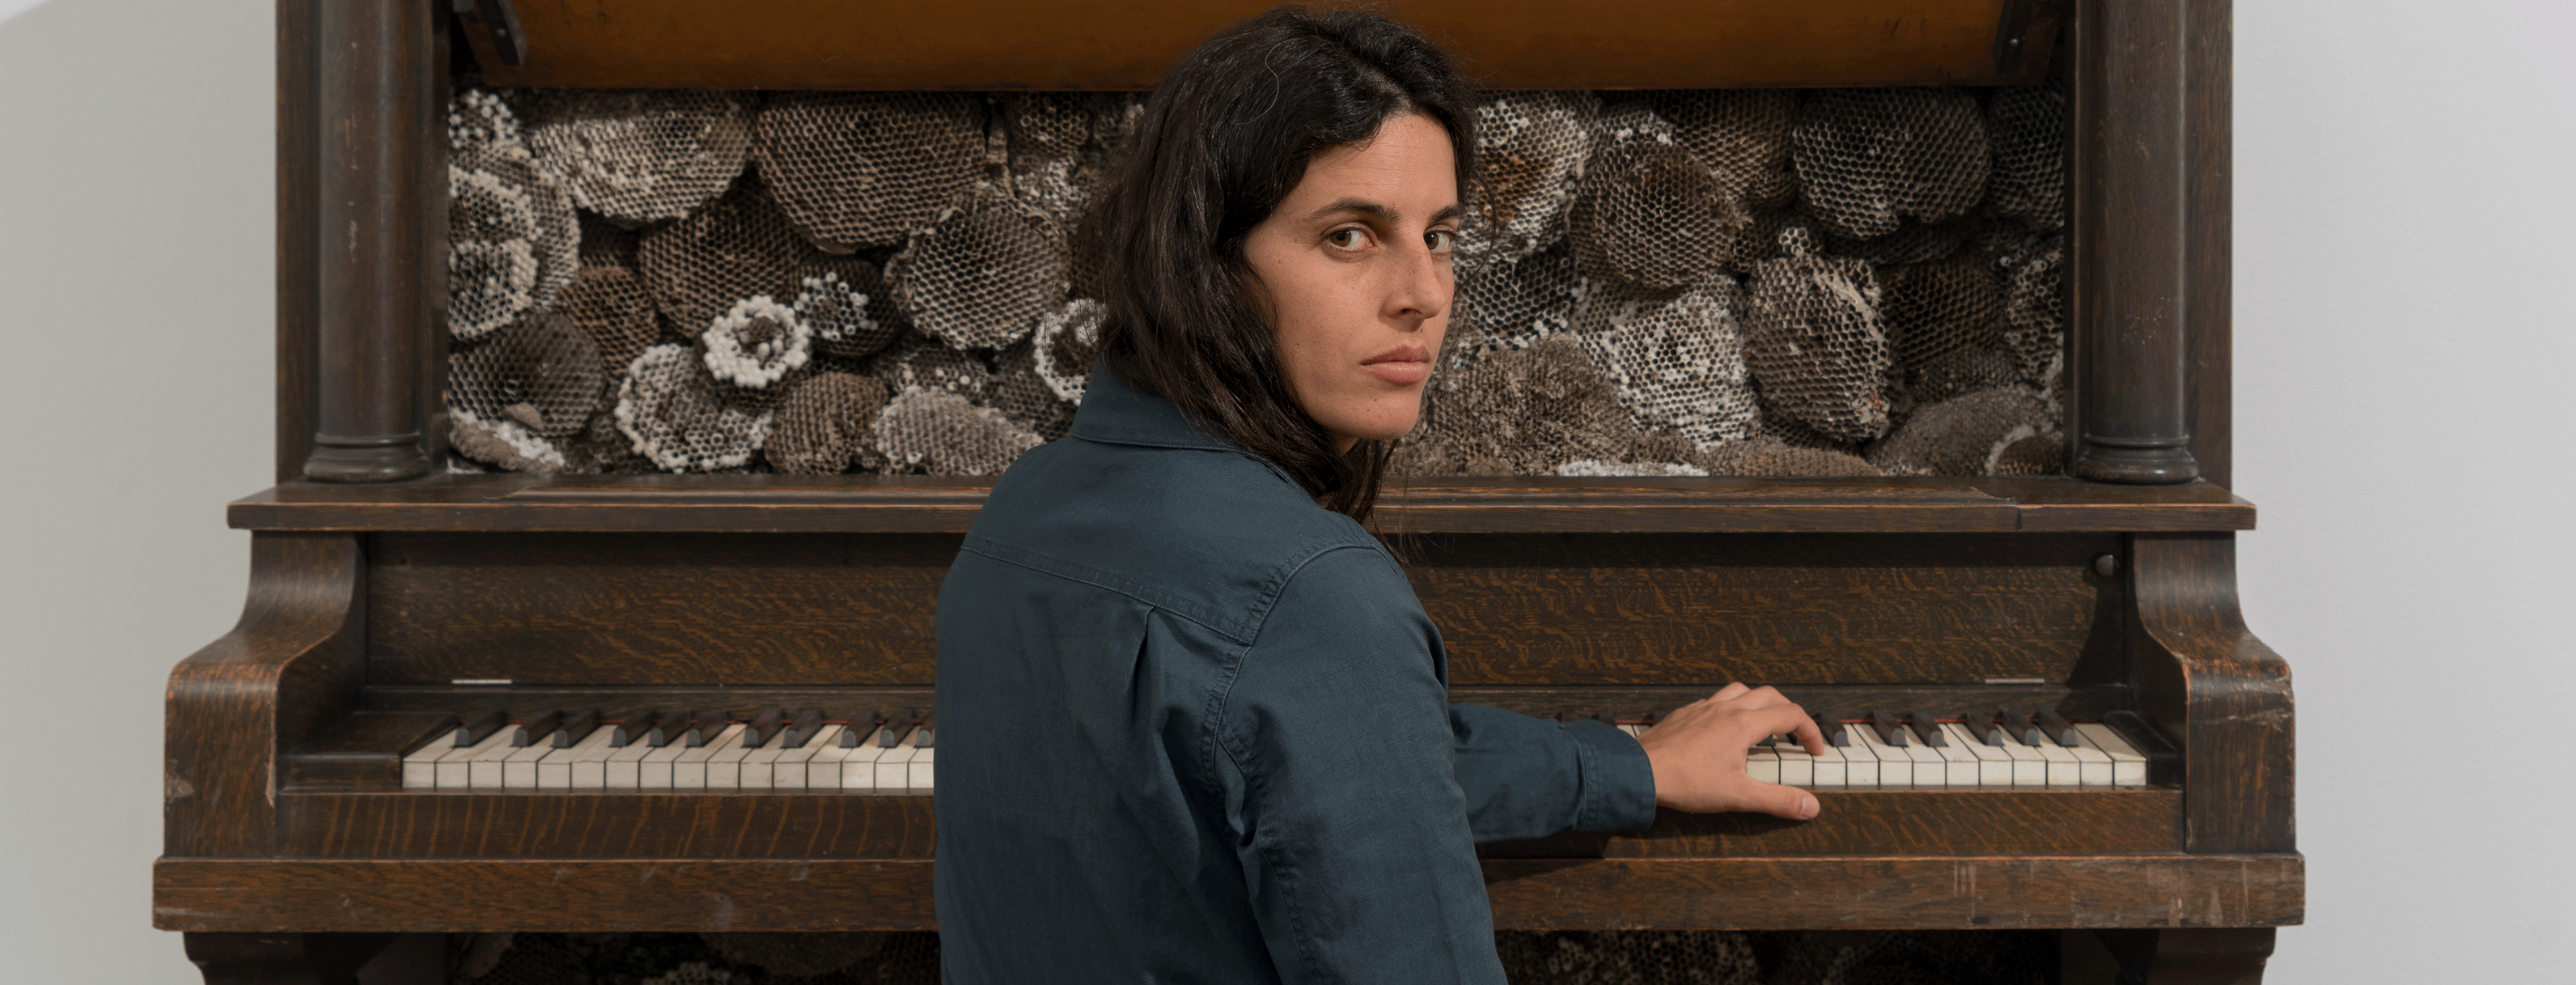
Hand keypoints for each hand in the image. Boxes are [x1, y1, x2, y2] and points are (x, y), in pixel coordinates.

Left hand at [1635, 683, 1823, 819]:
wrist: (1640, 771)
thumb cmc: (1687, 782)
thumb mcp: (1739, 796)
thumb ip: (1778, 801)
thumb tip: (1811, 807)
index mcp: (1744, 724)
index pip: (1790, 715)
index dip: (1810, 731)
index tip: (1815, 752)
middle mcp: (1725, 708)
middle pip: (1769, 695)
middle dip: (1789, 713)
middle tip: (1794, 736)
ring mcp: (1703, 708)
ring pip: (1740, 691)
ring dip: (1759, 703)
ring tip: (1762, 726)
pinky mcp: (1684, 714)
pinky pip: (1714, 700)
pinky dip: (1730, 708)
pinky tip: (1724, 730)